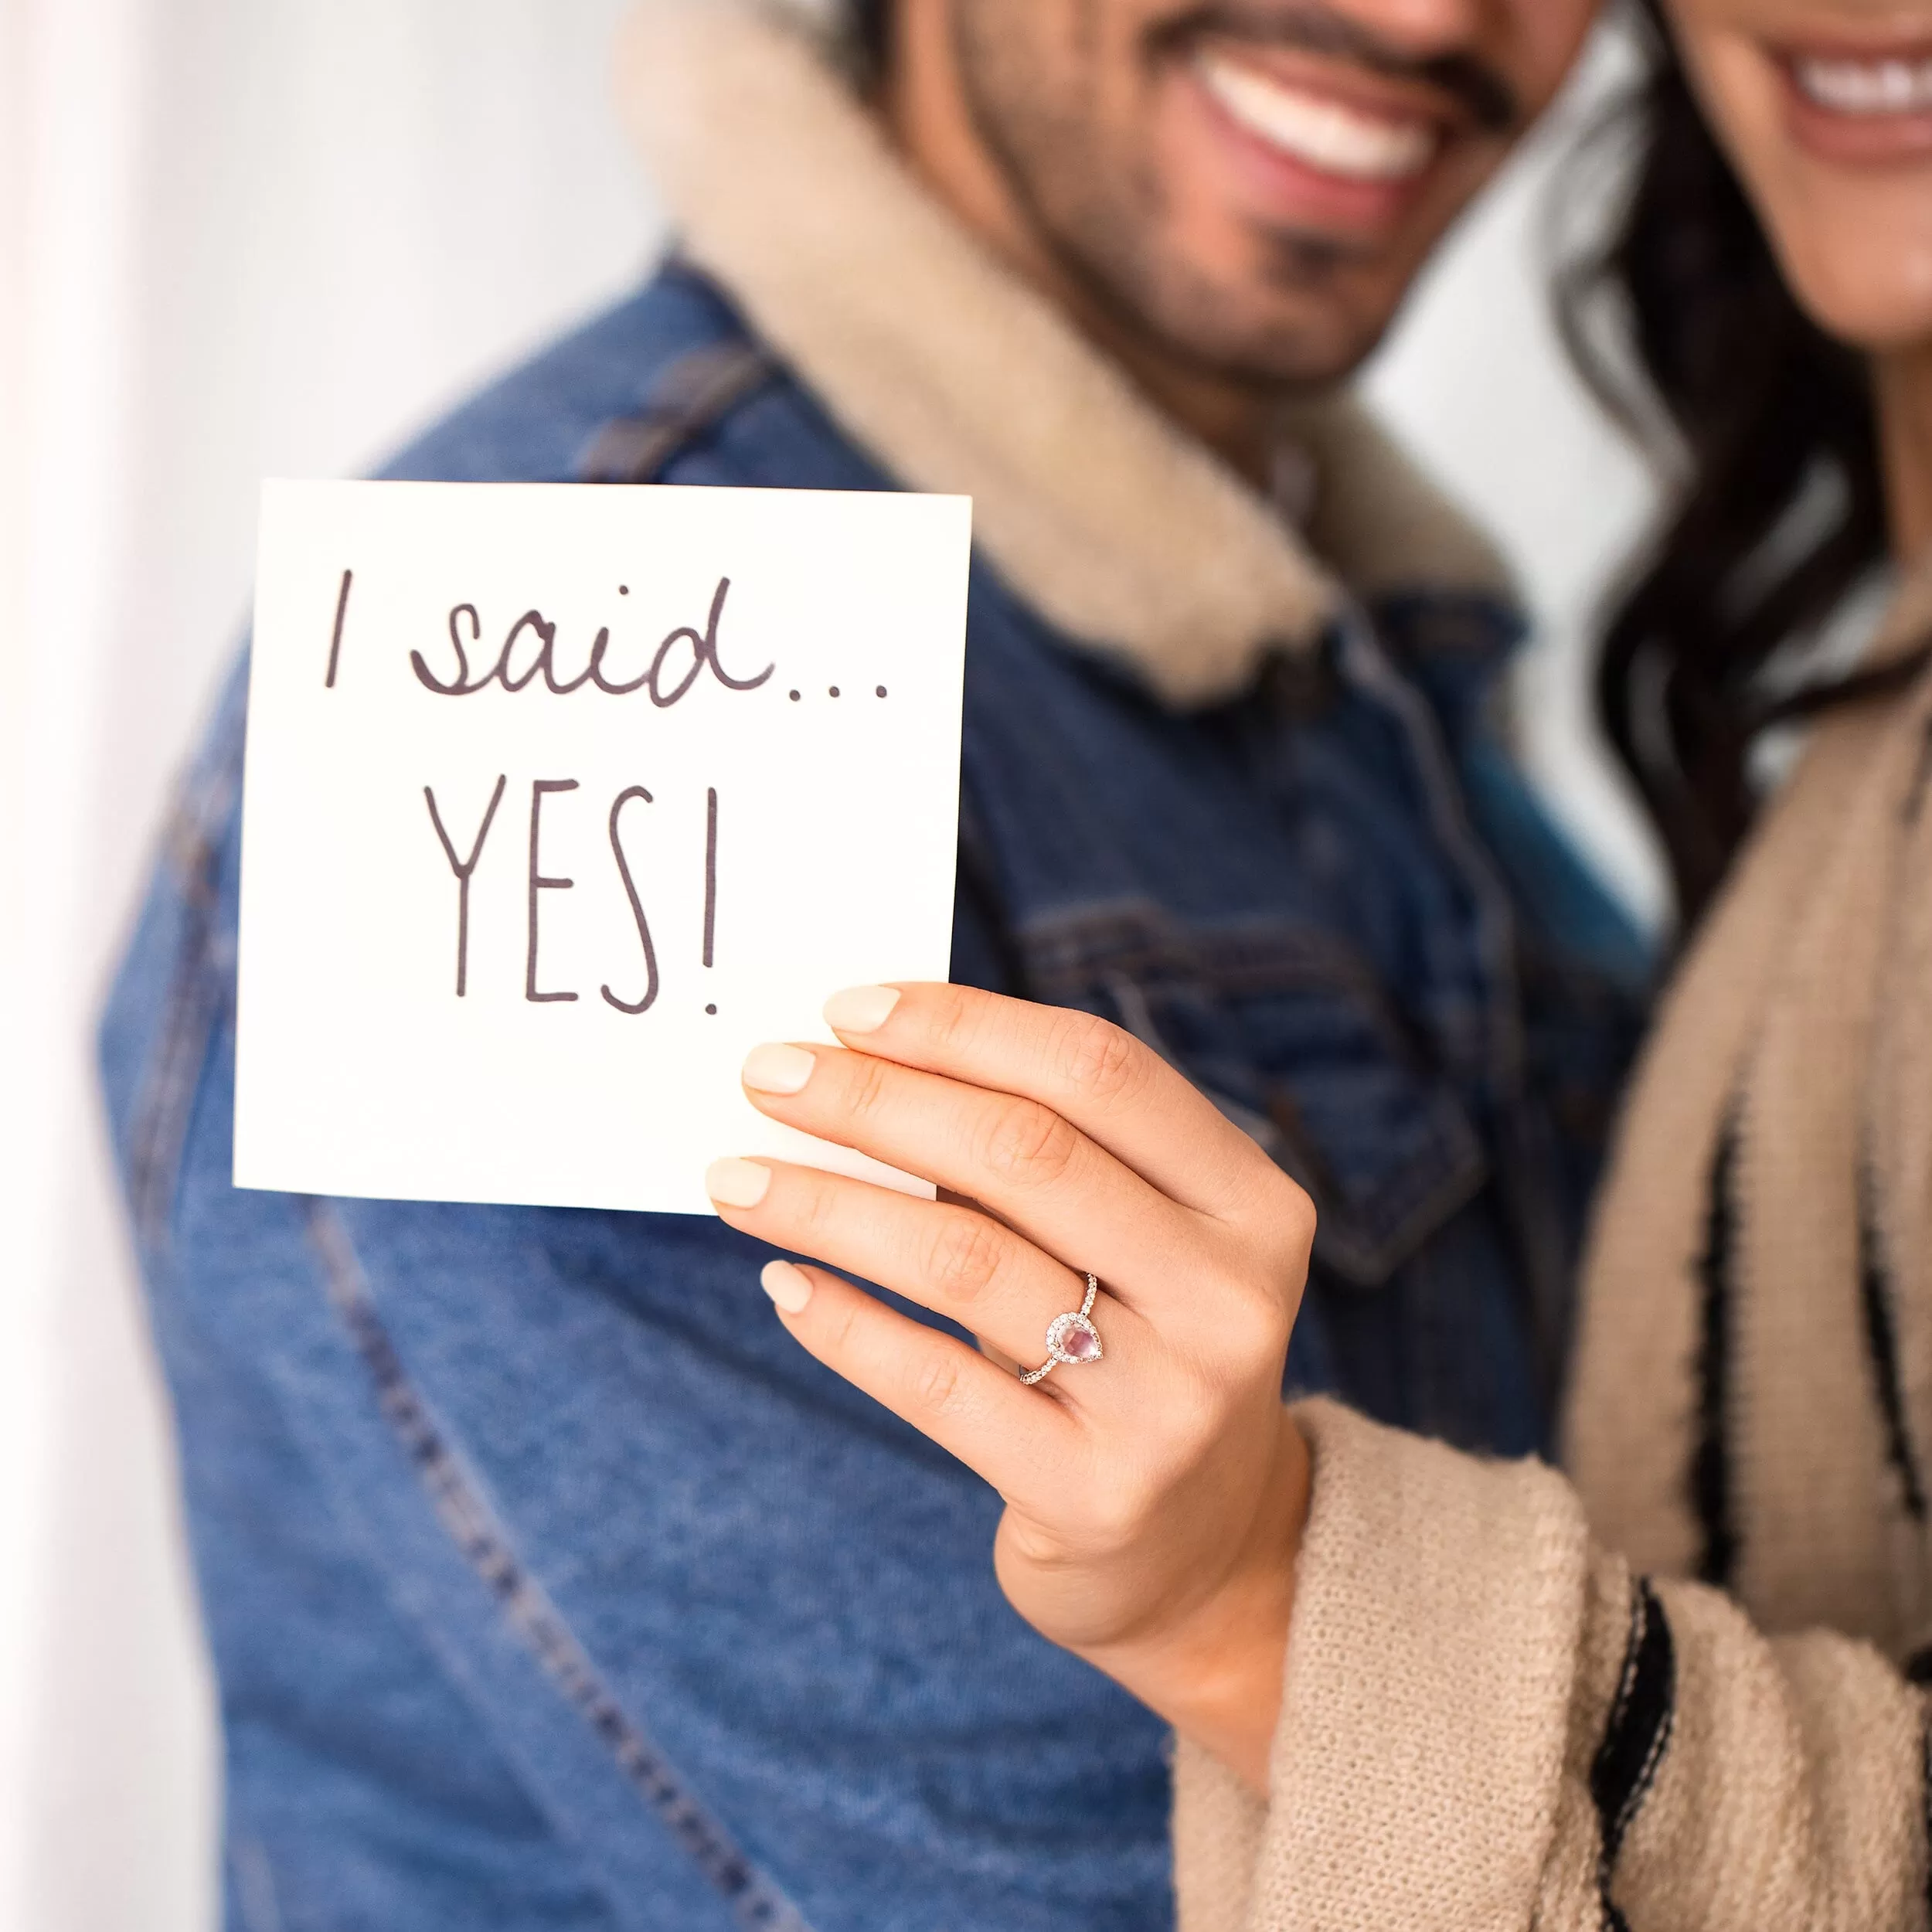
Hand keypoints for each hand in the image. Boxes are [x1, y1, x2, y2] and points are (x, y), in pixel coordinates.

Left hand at [704, 983, 1315, 1788]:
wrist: (1203, 1551)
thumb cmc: (1135, 1349)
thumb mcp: (1139, 1244)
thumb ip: (1044, 1161)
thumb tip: (861, 1064)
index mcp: (1249, 1203)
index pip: (1098, 1072)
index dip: (964, 1027)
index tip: (847, 1009)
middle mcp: (1227, 1297)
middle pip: (1027, 1154)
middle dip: (877, 1100)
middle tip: (767, 1075)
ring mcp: (1168, 1404)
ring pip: (966, 1260)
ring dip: (831, 1204)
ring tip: (737, 1178)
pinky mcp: (1093, 1494)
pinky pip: (937, 1384)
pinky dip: (846, 1323)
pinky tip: (785, 1285)